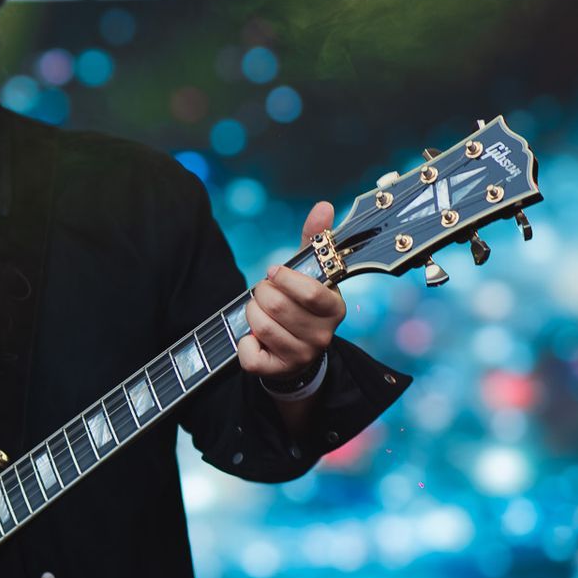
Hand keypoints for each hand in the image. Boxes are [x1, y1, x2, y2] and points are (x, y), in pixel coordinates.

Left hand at [238, 200, 345, 382]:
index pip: (309, 291)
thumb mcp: (308, 273)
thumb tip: (324, 206)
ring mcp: (302, 355)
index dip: (284, 278)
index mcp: (334, 308)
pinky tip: (254, 339)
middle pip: (278, 305)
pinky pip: (249, 355)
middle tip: (265, 295)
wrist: (294, 353)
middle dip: (261, 293)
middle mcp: (323, 335)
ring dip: (251, 314)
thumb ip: (314, 240)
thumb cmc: (299, 304)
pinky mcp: (278, 371)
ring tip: (260, 313)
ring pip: (262, 326)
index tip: (275, 273)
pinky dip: (243, 343)